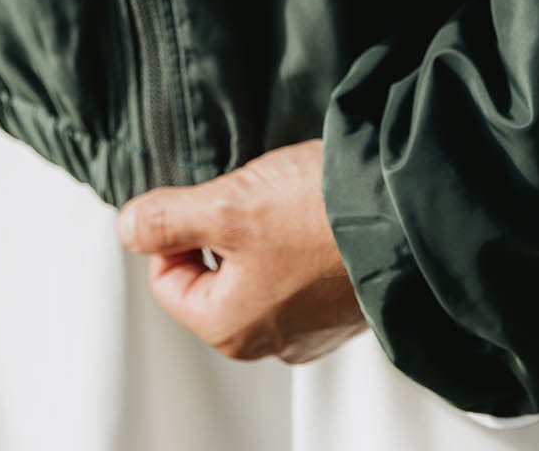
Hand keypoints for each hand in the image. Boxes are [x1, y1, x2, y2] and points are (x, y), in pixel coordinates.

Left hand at [116, 141, 366, 364]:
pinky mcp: (341, 305)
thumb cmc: (320, 217)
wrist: (407, 217)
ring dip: (262, 232)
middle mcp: (266, 341)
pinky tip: (315, 214)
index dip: (177, 229)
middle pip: (212, 276)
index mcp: (228, 328)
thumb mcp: (225, 206)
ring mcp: (308, 326)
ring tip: (288, 201)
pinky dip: (299, 240)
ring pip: (257, 271)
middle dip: (222, 229)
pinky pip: (299, 271)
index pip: (167, 279)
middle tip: (251, 196)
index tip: (207, 198)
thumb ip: (168, 218)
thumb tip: (130, 227)